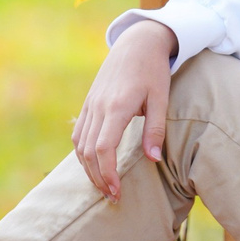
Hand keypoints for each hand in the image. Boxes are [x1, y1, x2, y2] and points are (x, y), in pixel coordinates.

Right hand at [72, 20, 175, 199]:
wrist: (136, 43)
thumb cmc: (153, 70)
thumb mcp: (161, 98)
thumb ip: (155, 129)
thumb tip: (153, 160)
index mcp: (117, 107)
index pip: (103, 149)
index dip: (108, 174)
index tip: (117, 192)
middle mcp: (98, 107)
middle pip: (88, 152)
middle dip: (98, 179)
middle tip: (113, 197)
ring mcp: (90, 105)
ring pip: (79, 145)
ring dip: (88, 169)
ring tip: (104, 187)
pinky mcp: (88, 103)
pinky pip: (78, 134)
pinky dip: (83, 154)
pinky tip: (94, 166)